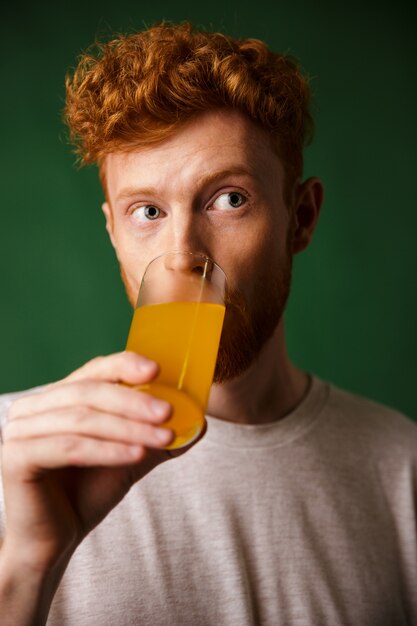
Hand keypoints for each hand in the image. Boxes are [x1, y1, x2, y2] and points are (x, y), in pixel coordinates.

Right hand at [0, 351, 197, 572]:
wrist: (55, 540)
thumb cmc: (87, 492)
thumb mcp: (128, 457)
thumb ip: (155, 437)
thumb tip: (199, 422)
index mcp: (57, 398)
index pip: (93, 371)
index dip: (124, 365)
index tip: (158, 371)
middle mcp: (34, 407)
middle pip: (89, 392)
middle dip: (134, 402)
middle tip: (169, 412)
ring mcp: (19, 431)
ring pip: (83, 419)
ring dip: (128, 427)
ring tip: (163, 438)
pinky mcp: (16, 457)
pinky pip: (70, 447)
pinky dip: (107, 450)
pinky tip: (136, 455)